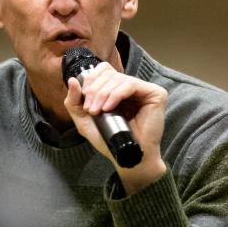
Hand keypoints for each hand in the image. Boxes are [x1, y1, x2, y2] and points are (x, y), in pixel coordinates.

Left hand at [64, 62, 167, 194]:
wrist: (127, 156)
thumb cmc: (109, 140)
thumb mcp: (85, 120)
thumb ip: (74, 101)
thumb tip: (72, 80)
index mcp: (117, 89)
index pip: (103, 70)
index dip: (92, 79)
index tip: (85, 98)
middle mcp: (131, 87)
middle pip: (109, 73)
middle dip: (95, 90)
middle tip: (90, 109)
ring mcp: (144, 90)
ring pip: (119, 79)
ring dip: (103, 94)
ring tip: (98, 111)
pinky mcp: (155, 94)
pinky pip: (131, 85)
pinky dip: (117, 94)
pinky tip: (110, 108)